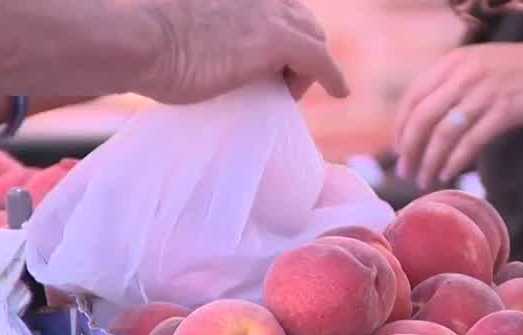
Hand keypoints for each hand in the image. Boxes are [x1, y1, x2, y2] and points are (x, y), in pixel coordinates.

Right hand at [139, 0, 348, 103]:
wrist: (138, 40)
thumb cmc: (143, 42)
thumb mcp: (179, 26)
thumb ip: (204, 32)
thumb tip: (206, 52)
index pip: (276, 6)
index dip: (281, 31)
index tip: (272, 59)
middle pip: (301, 18)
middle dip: (298, 47)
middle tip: (279, 81)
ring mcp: (269, 11)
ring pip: (312, 39)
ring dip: (307, 66)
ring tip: (290, 92)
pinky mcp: (278, 39)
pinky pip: (320, 60)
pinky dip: (333, 76)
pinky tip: (339, 92)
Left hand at [394, 38, 522, 189]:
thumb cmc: (521, 70)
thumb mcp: (479, 65)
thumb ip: (452, 85)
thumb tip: (426, 121)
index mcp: (453, 62)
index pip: (413, 96)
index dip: (401, 126)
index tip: (399, 150)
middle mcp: (464, 74)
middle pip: (423, 117)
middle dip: (410, 149)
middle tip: (405, 171)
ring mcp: (485, 92)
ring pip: (444, 132)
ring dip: (430, 160)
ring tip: (424, 179)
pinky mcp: (505, 110)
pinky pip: (471, 141)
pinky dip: (455, 160)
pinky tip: (448, 173)